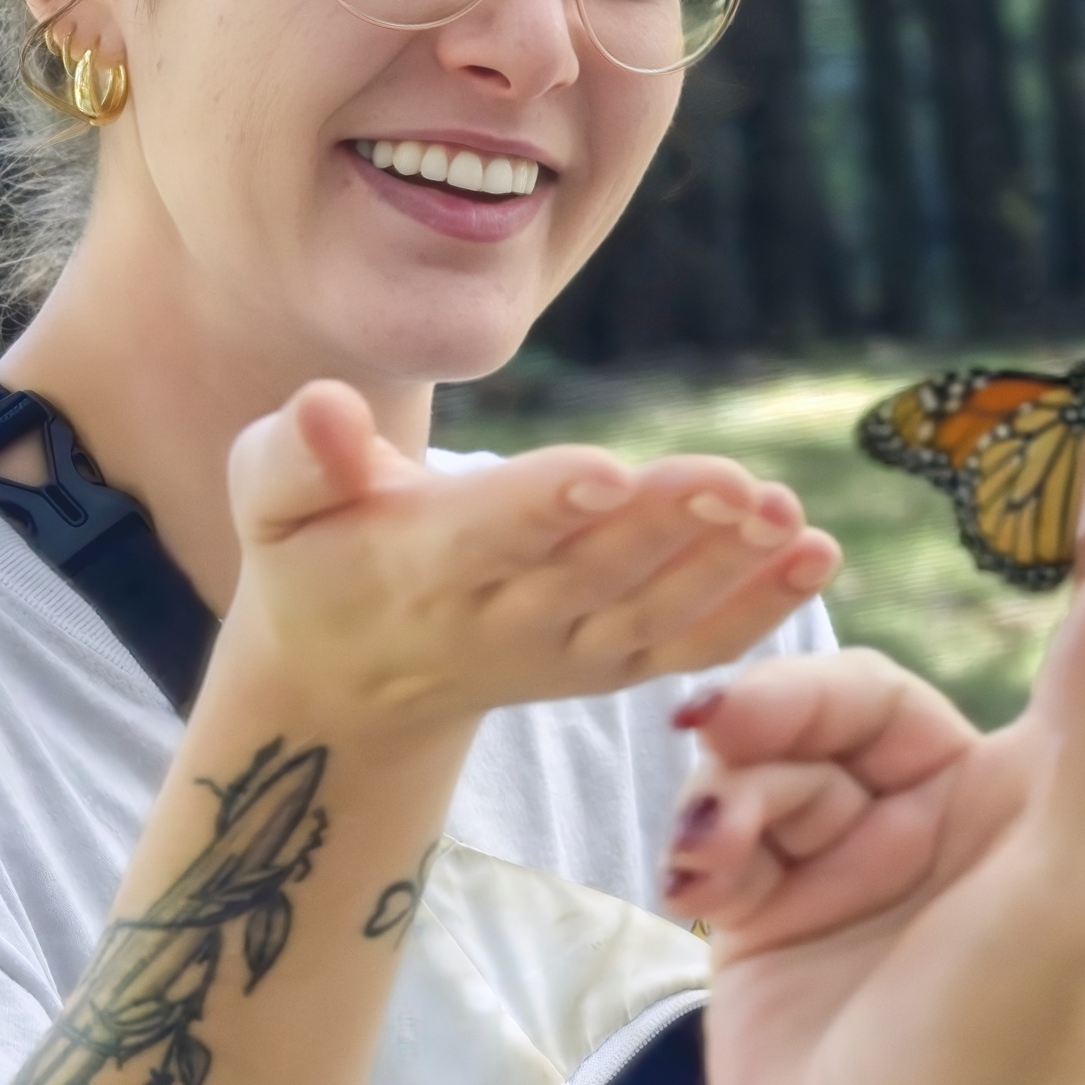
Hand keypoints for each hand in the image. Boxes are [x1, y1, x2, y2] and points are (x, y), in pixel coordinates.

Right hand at [218, 382, 839, 740]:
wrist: (346, 678)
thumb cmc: (309, 556)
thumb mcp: (267, 503)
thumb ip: (294, 457)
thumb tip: (323, 406)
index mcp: (413, 569)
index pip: (485, 534)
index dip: (543, 504)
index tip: (604, 471)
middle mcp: (493, 620)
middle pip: (589, 573)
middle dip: (665, 528)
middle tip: (736, 480)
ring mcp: (559, 652)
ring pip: (650, 615)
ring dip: (725, 568)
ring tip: (787, 516)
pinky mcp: (605, 665)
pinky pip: (687, 649)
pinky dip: (755, 611)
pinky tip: (816, 557)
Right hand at [663, 422, 1084, 1084]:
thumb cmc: (1002, 1058)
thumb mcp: (1070, 882)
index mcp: (1044, 802)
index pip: (1080, 634)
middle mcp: (948, 818)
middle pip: (850, 696)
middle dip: (780, 714)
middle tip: (714, 736)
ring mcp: (853, 864)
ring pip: (771, 756)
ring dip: (734, 795)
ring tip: (715, 863)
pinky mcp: (767, 911)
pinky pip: (722, 825)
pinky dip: (708, 845)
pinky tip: (700, 891)